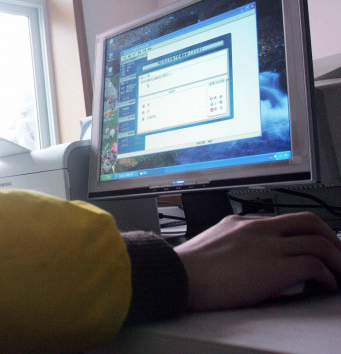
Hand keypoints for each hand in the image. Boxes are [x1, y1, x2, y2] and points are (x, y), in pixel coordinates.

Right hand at [175, 212, 340, 310]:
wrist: (180, 275)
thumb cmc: (187, 268)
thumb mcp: (210, 245)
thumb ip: (231, 245)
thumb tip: (241, 260)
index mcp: (241, 223)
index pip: (282, 220)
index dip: (303, 232)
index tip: (310, 243)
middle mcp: (258, 229)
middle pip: (307, 221)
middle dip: (328, 236)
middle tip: (336, 252)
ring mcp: (268, 246)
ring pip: (319, 242)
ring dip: (336, 258)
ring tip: (339, 272)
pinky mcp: (276, 267)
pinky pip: (315, 266)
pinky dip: (327, 276)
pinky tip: (326, 284)